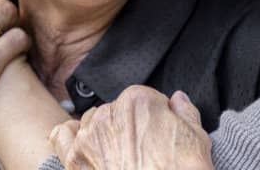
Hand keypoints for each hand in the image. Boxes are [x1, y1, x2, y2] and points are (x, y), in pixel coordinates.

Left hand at [50, 86, 211, 169]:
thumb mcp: (197, 139)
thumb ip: (185, 112)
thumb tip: (178, 99)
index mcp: (138, 101)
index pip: (144, 99)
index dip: (154, 117)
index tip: (160, 133)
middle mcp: (109, 114)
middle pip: (117, 111)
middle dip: (129, 126)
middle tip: (144, 150)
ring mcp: (89, 138)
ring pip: (91, 123)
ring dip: (103, 133)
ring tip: (120, 155)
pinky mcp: (75, 161)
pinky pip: (62, 137)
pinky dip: (70, 137)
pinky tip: (83, 146)